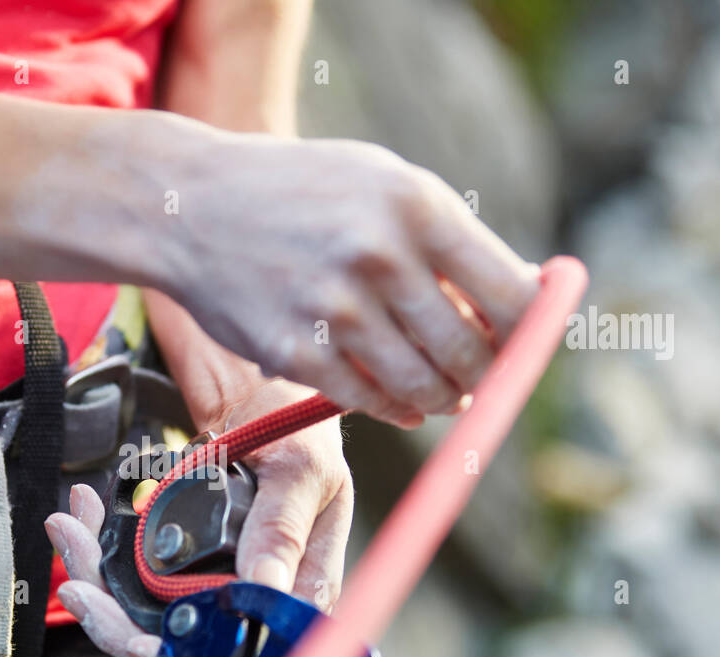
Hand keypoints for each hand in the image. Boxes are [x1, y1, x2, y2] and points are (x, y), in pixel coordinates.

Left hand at [44, 378, 352, 656]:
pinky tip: (82, 515)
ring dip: (97, 577)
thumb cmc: (301, 432)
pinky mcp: (181, 564)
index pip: (237, 654)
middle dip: (116, 620)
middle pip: (177, 643)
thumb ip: (283, 527)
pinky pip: (132, 577)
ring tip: (69, 530)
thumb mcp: (300, 471)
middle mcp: (254, 601)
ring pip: (143, 613)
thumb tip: (263, 587)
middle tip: (77, 586)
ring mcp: (213, 584)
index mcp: (300, 595)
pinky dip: (99, 549)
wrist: (267, 396)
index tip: (137, 643)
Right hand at [158, 130, 539, 422]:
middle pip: (471, 352)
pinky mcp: (294, 352)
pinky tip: (400, 401)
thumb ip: (449, 238)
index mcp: (417, 206)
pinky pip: (369, 401)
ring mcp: (334, 309)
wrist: (190, 206)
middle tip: (478, 377)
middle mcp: (380, 256)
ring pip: (423, 386)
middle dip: (484, 375)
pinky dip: (396, 409)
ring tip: (442, 391)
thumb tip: (527, 293)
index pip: (511, 296)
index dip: (529, 333)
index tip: (524, 344)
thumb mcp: (383, 183)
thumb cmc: (301, 193)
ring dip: (443, 398)